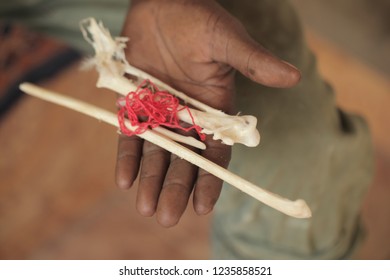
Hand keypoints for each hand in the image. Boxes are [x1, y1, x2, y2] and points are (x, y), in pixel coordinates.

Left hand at [115, 0, 299, 226]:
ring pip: (156, 153)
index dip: (210, 180)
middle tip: (166, 218)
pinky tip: (124, 180)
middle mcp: (187, 117)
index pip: (216, 153)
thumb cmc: (198, 19)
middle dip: (175, 188)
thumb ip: (254, 62)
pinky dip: (127, 156)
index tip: (203, 207)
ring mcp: (160, 112)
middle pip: (184, 161)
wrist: (162, 3)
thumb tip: (294, 76)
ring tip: (144, 207)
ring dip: (150, 180)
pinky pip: (130, 135)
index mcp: (214, 110)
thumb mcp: (227, 40)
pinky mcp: (134, 103)